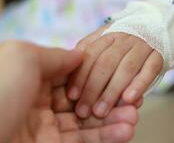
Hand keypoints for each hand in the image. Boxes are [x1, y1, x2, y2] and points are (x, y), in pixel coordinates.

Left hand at [0, 41, 137, 142]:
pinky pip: (85, 141)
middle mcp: (42, 102)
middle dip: (111, 99)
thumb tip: (80, 56)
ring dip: (115, 119)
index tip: (120, 76)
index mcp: (34, 78)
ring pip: (89, 122)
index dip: (99, 76)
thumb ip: (56, 56)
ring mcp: (47, 128)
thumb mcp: (24, 57)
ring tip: (134, 116)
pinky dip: (107, 136)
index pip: (75, 76)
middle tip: (133, 100)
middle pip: (86, 99)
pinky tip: (126, 130)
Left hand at [67, 25, 162, 117]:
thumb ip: (89, 52)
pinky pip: (150, 70)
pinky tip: (129, 100)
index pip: (90, 54)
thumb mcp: (105, 40)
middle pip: (106, 62)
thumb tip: (70, 74)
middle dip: (93, 88)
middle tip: (84, 111)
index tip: (72, 96)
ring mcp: (143, 46)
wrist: (157, 27)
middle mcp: (124, 38)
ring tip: (101, 112)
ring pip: (126, 68)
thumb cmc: (125, 43)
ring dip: (112, 91)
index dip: (80, 75)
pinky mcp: (159, 55)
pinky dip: (139, 85)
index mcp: (107, 34)